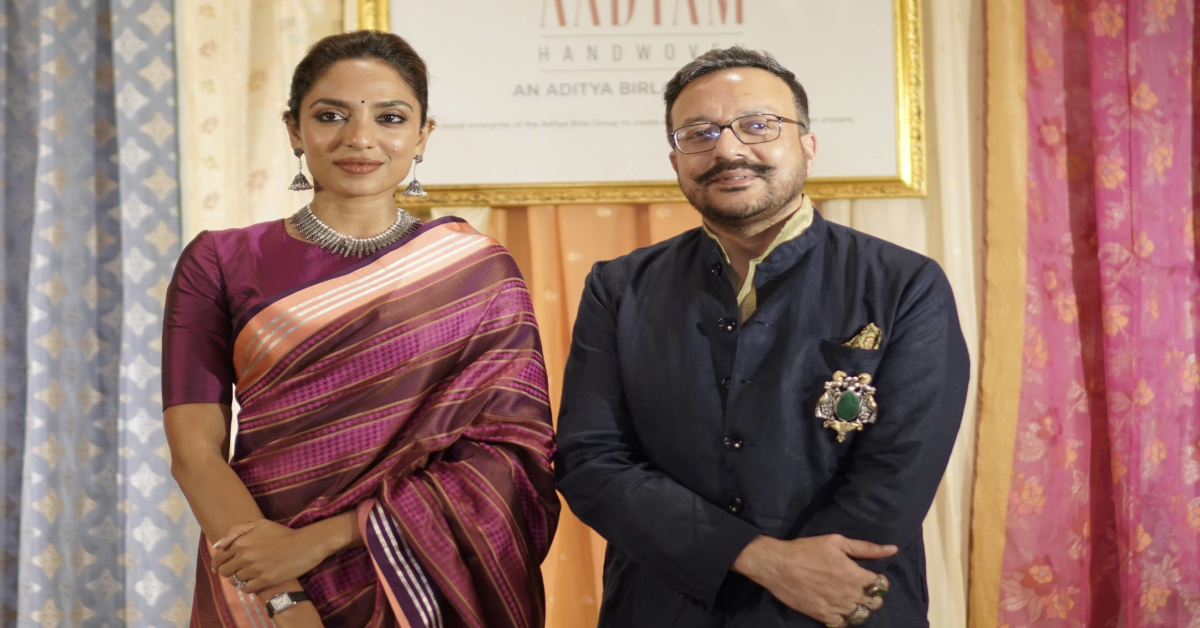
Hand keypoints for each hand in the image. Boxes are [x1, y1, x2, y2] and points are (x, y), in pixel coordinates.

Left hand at [211, 520, 330, 593]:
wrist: (304, 545)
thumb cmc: (282, 534)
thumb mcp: (260, 524)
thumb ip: (236, 530)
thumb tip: (218, 545)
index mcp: (241, 542)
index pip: (219, 557)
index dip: (217, 563)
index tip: (218, 566)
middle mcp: (244, 556)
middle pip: (224, 571)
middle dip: (227, 571)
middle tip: (234, 571)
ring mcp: (254, 569)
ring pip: (235, 581)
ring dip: (238, 579)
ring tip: (246, 575)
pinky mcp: (264, 580)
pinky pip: (246, 589)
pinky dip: (247, 587)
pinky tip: (253, 582)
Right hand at [732, 534, 894, 624]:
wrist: (778, 566)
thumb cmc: (807, 550)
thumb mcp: (837, 542)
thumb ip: (866, 548)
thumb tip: (892, 549)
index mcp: (855, 576)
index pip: (881, 585)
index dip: (878, 580)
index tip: (870, 575)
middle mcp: (849, 595)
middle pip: (874, 603)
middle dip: (871, 595)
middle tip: (859, 586)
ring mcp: (837, 607)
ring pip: (860, 614)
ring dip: (859, 606)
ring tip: (848, 596)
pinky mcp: (823, 616)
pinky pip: (843, 623)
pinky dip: (844, 617)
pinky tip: (838, 606)